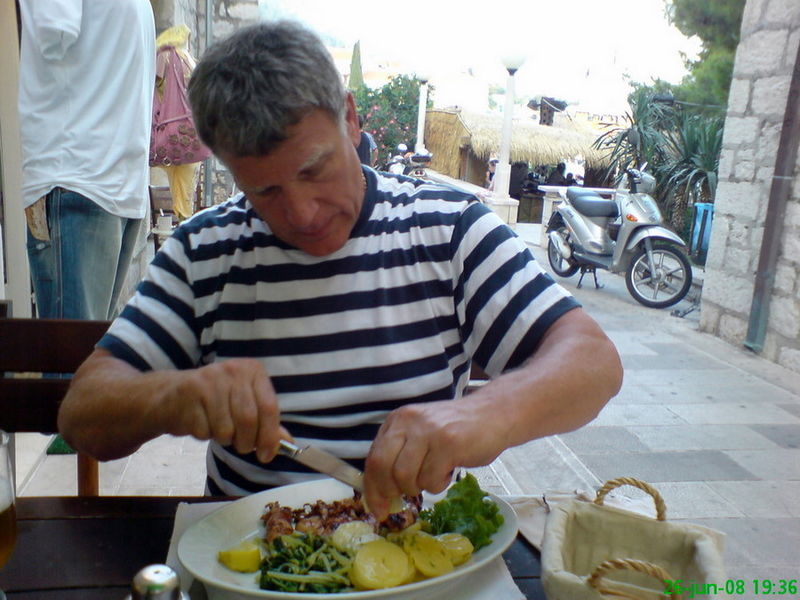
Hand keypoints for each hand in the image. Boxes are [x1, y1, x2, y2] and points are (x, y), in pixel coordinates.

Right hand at [165, 358, 288, 461]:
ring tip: (217, 428)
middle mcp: (233, 371)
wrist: (170, 393)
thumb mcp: (244, 405)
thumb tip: (286, 442)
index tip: (267, 455)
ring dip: (224, 439)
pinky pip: (204, 431)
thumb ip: (267, 422)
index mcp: (252, 370)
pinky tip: (200, 422)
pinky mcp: (189, 393)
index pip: (269, 408)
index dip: (270, 436)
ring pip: (226, 429)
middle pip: (248, 420)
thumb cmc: (215, 401)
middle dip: (246, 442)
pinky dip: (204, 435)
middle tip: (241, 446)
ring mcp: (209, 380)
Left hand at [362, 399, 501, 520]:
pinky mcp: (447, 443)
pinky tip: (449, 471)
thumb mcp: (421, 435)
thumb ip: (400, 455)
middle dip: (390, 491)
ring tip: (435, 476)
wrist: (493, 415)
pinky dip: (438, 485)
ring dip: (419, 487)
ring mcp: (428, 431)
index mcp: (398, 420)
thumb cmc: (457, 431)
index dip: (372, 488)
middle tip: (403, 500)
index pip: (373, 457)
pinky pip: (430, 479)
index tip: (377, 509)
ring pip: (406, 477)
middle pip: (382, 467)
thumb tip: (380, 493)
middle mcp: (408, 421)